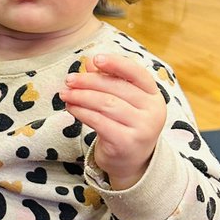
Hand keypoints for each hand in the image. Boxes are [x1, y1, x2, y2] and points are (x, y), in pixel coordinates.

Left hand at [60, 53, 166, 188]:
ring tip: (65, 94)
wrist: (131, 161)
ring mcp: (142, 128)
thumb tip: (89, 61)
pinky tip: (71, 108)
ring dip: (81, 96)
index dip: (116, 63)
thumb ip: (108, 80)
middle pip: (116, 88)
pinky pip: (99, 122)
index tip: (95, 58)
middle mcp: (153, 111)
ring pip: (106, 104)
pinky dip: (82, 112)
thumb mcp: (121, 101)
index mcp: (153, 95)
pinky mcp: (126, 143)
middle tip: (69, 80)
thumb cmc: (123, 124)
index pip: (136, 73)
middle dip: (88, 81)